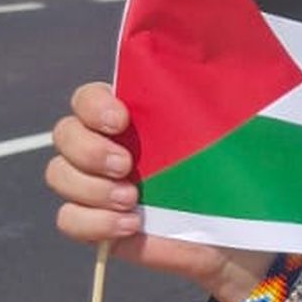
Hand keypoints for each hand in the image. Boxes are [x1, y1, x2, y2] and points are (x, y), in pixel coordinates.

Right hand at [47, 82, 264, 299]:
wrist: (242, 238)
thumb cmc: (237, 179)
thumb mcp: (228, 134)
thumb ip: (211, 100)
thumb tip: (210, 63)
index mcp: (132, 118)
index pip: (88, 97)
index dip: (93, 105)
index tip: (121, 119)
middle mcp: (107, 147)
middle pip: (64, 133)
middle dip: (89, 149)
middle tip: (125, 165)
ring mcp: (98, 187)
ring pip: (59, 174)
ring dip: (91, 188)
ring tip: (131, 200)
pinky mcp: (99, 226)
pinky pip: (68, 219)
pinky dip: (94, 223)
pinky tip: (130, 225)